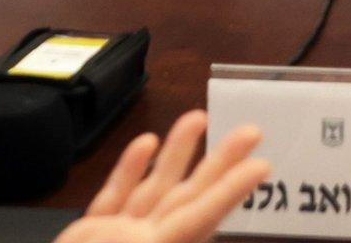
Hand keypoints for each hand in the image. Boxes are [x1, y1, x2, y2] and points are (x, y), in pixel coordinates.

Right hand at [52, 111, 267, 242]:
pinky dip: (129, 171)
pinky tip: (146, 144)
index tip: (260, 166)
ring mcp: (120, 238)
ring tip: (198, 119)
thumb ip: (182, 234)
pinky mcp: (90, 236)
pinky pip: (114, 198)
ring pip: (154, 189)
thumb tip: (203, 229)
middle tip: (250, 132)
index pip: (202, 217)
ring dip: (176, 155)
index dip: (230, 191)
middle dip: (218, 164)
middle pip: (189, 197)